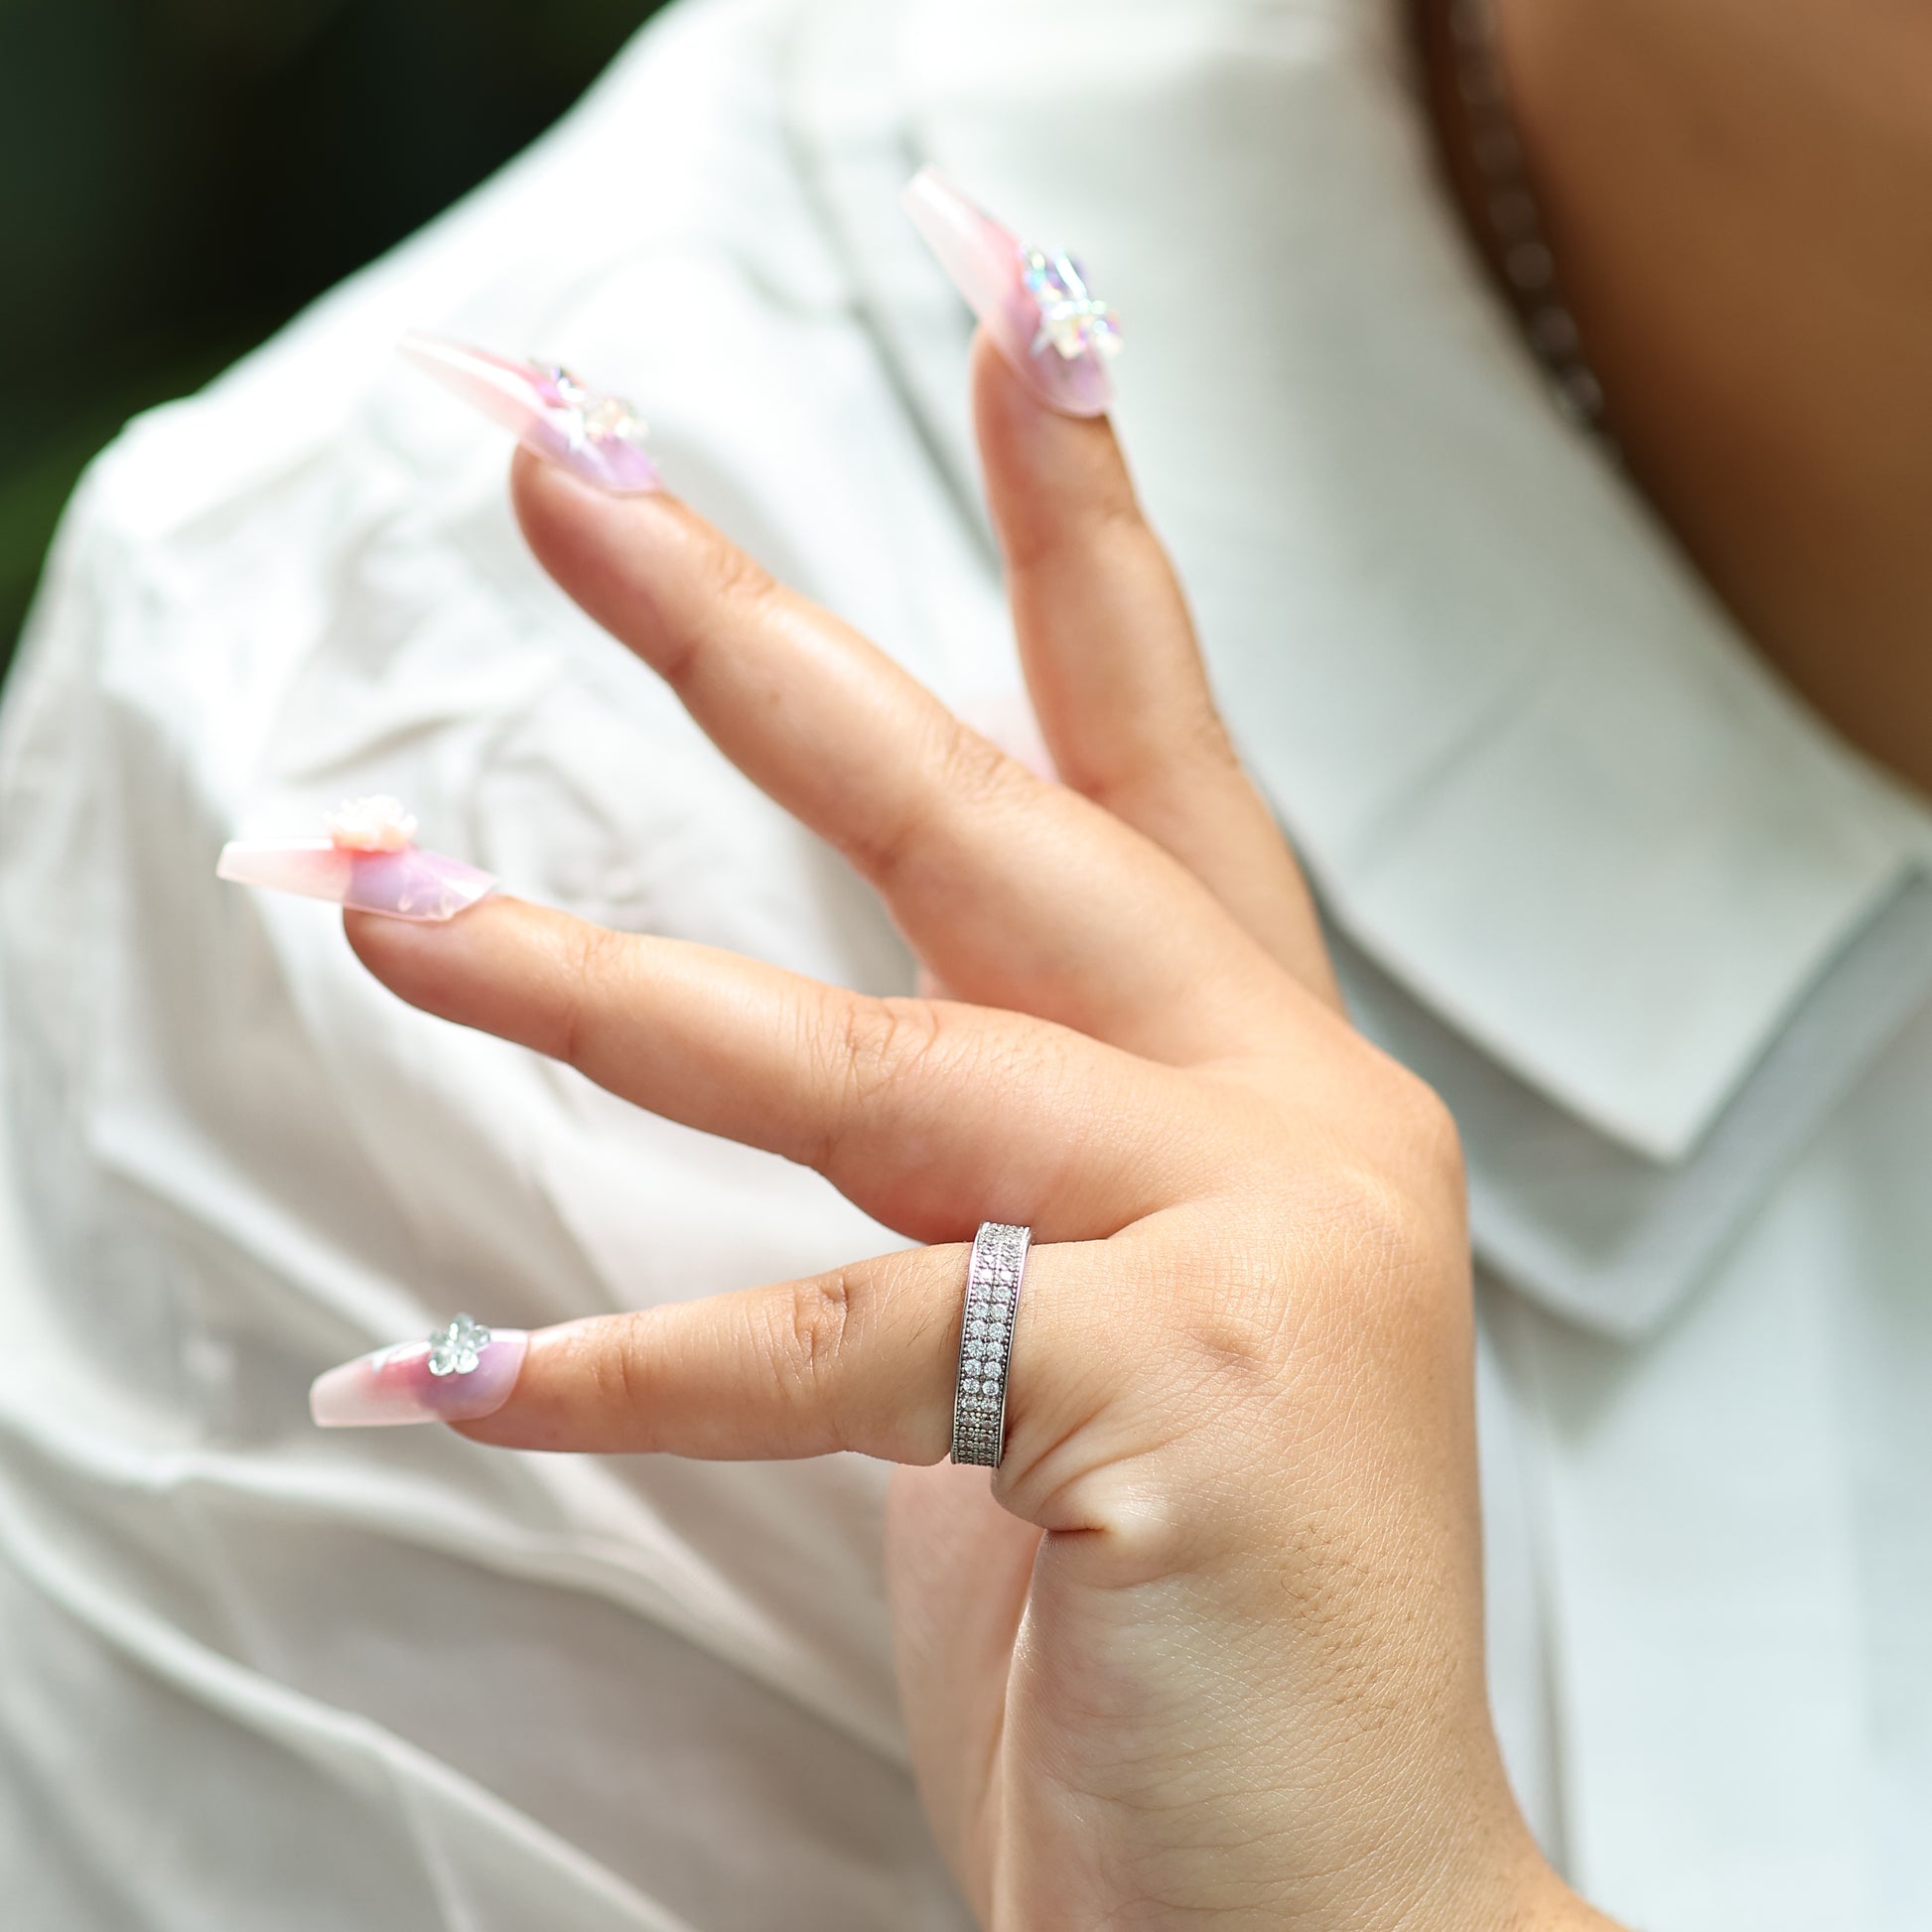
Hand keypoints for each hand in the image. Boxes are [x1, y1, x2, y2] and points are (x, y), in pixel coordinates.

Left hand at [345, 338, 1611, 1930]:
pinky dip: (633, 1362)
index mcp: (1263, 1075)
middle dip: (765, 642)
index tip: (1015, 328)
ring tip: (385, 900)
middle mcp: (1281, 1112)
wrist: (1348, 1898)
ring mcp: (1251, 1241)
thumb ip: (973, 1151)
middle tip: (571, 484)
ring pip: (873, 1064)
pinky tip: (448, 1364)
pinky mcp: (1173, 1402)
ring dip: (600, 980)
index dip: (1085, 530)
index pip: (1157, 749)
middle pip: (992, 821)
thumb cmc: (1191, 1599)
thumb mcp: (1081, 1318)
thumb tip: (780, 1019)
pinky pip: (836, 1349)